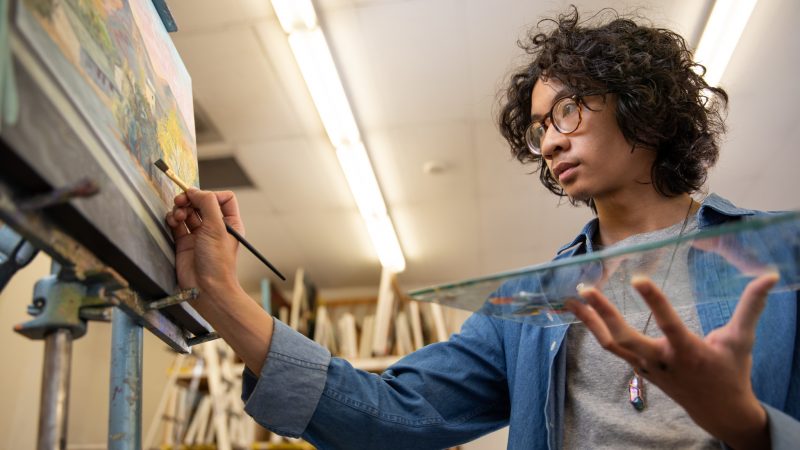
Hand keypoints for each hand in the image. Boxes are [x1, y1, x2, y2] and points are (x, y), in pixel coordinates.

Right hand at [165, 189, 243, 298]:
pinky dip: (173, 219)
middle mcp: (215, 227)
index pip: (222, 198)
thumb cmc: (217, 262)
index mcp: (229, 223)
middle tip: (180, 201)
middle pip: (201, 203)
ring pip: (187, 212)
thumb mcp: (216, 227)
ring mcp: (199, 234)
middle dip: (190, 199)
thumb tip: (195, 190)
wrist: (206, 288)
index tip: (199, 198)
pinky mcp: (184, 242)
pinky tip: (172, 222)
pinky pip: (177, 224)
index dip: (209, 195)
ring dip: (180, 209)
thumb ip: (207, 204)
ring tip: (177, 216)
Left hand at [566, 273, 778, 448]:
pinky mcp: (639, 367)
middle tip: (586, 289)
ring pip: (611, 343)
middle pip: (624, 338)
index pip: (668, 324)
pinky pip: (612, 347)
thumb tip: (770, 276)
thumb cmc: (730, 372)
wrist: (717, 411)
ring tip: (574, 296)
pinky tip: (584, 312)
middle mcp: (661, 360)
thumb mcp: (742, 340)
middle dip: (603, 314)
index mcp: (688, 352)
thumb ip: (752, 307)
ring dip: (590, 320)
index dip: (654, 302)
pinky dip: (596, 329)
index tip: (638, 278)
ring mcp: (646, 365)